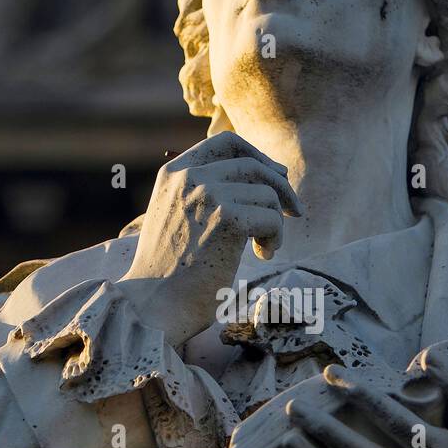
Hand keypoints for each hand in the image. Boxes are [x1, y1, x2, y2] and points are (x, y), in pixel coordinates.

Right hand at [120, 131, 300, 347]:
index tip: (276, 176)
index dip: (258, 156)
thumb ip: (202, 194)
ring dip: (274, 223)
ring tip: (262, 248)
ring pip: (267, 195)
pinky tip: (261, 255)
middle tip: (294, 211)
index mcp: (174, 173)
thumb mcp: (177, 219)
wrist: (152, 304)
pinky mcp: (227, 217)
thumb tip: (260, 180)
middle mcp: (189, 176)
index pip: (226, 143)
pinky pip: (272, 218)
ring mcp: (208, 194)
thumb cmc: (169, 273)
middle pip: (254, 166)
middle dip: (281, 188)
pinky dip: (274, 239)